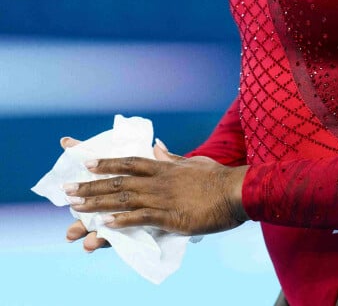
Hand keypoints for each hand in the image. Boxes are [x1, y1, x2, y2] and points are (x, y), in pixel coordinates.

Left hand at [60, 138, 249, 236]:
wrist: (236, 191)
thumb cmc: (218, 178)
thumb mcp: (193, 161)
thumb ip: (173, 157)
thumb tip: (158, 147)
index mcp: (164, 167)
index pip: (129, 162)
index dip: (106, 162)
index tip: (85, 163)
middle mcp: (159, 180)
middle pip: (119, 181)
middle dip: (91, 186)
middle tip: (68, 190)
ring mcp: (163, 198)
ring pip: (124, 199)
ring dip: (98, 203)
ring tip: (76, 208)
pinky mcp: (171, 216)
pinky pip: (141, 218)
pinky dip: (122, 220)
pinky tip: (105, 223)